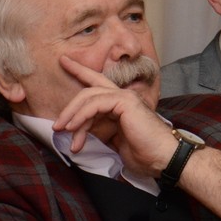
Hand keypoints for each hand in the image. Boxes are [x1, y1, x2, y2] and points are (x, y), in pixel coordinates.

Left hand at [53, 55, 177, 178]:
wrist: (163, 158)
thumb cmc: (145, 154)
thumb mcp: (115, 142)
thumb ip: (101, 132)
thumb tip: (80, 135)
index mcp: (122, 105)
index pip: (98, 85)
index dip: (81, 71)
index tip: (64, 62)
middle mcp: (124, 97)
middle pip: (89, 90)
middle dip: (70, 106)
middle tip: (57, 125)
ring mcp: (125, 97)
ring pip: (89, 96)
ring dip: (72, 114)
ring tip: (63, 130)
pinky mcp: (125, 101)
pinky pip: (95, 103)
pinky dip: (81, 115)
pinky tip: (75, 128)